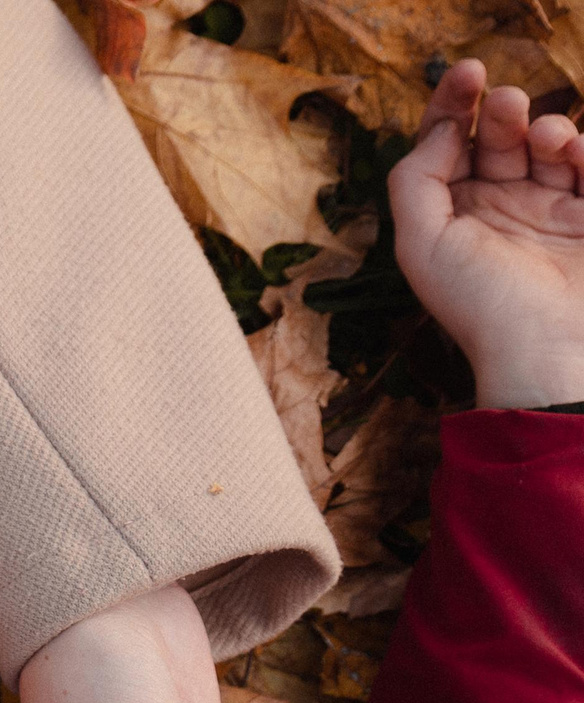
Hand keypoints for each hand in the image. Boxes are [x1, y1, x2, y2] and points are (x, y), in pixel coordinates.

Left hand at [391, 60, 583, 409]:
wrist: (547, 350)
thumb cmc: (478, 303)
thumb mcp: (420, 243)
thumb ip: (415, 180)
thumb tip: (438, 130)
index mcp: (449, 212)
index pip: (447, 143)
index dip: (452, 103)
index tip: (466, 72)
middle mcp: (494, 206)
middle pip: (496, 136)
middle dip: (501, 110)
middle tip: (505, 103)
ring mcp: (544, 209)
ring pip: (545, 143)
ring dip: (544, 127)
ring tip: (543, 137)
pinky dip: (583, 147)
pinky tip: (573, 150)